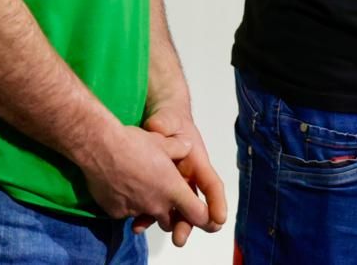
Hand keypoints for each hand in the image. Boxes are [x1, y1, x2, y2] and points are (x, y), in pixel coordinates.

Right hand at [78, 124, 207, 232]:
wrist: (100, 147)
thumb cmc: (133, 143)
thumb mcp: (163, 141)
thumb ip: (179, 148)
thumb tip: (186, 146)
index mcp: (172, 189)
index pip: (197, 214)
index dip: (202, 216)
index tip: (201, 213)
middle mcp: (156, 204)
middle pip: (170, 221)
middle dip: (171, 214)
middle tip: (165, 198)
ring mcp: (135, 211)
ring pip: (147, 216)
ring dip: (148, 208)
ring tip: (141, 189)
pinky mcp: (116, 213)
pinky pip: (126, 213)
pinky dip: (127, 205)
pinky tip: (122, 187)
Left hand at [135, 106, 227, 245]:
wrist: (159, 121)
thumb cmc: (170, 119)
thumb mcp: (168, 118)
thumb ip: (165, 123)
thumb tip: (159, 127)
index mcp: (197, 162)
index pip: (211, 184)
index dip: (216, 202)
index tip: (218, 219)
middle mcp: (189, 178)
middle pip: (193, 205)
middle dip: (189, 223)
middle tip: (180, 238)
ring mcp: (174, 185)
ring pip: (175, 209)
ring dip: (170, 224)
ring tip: (162, 236)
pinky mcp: (158, 188)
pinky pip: (156, 206)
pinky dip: (149, 216)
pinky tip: (138, 224)